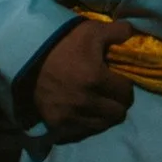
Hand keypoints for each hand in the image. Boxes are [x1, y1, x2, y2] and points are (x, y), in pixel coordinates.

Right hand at [33, 18, 135, 141]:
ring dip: (104, 115)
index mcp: (96, 78)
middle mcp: (85, 101)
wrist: (27, 57)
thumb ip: (117, 31)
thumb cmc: (62, 42)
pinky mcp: (57, 124)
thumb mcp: (91, 30)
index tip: (118, 80)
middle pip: (118, 113)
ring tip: (99, 103)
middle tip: (111, 93)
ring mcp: (70, 116)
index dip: (125, 85)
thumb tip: (134, 34)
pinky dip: (87, 123)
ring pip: (102, 125)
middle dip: (118, 102)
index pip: (126, 92)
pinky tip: (84, 111)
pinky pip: (82, 132)